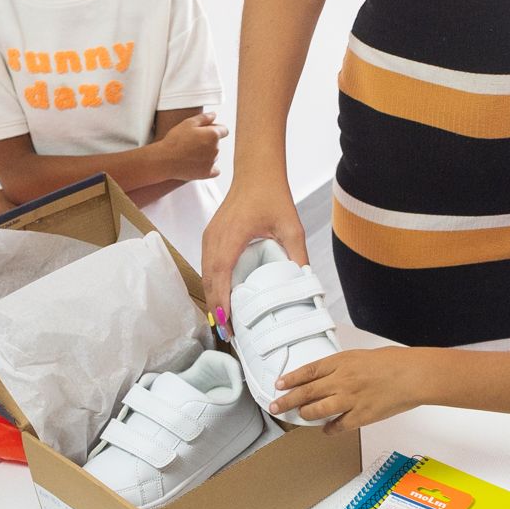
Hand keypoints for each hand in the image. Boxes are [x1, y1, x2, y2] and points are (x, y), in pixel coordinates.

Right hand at [157, 111, 228, 181]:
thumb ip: (204, 118)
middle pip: (217, 143)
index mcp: (213, 135)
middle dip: (208, 141)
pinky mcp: (208, 173)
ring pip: (214, 155)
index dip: (216, 128)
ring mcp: (212, 162)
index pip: (224, 130)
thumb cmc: (175, 140)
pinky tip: (199, 164)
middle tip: (193, 141)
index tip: (207, 130)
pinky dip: (209, 167)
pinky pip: (214, 170)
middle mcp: (216, 149)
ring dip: (207, 153)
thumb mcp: (188, 123)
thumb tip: (214, 115)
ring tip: (191, 152)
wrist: (165, 160)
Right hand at [200, 180, 308, 332]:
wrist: (257, 173)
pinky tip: (222, 300)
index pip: (220, 275)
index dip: (221, 301)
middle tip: (227, 335)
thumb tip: (304, 283)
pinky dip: (212, 285)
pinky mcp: (210, 237)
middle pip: (208, 280)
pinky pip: (206, 266)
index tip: (227, 323)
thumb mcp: (292, 227)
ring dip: (212, 299)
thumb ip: (298, 255)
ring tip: (224, 324)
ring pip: (205, 275)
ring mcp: (209, 237)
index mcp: (231, 236)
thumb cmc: (273, 197)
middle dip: (215, 308)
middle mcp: (214, 238)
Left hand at [268, 347, 425, 431]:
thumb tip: (332, 376)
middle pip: (306, 392)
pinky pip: (338, 426)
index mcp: (342, 362)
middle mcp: (342, 380)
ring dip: (305, 415)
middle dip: (287, 400)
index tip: (280, 385)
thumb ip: (346, 366)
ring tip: (300, 416)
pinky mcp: (360, 416)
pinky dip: (329, 429)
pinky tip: (326, 430)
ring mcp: (350, 399)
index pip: (308, 371)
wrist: (414, 376)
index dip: (291, 379)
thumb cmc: (396, 363)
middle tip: (275, 406)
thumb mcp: (364, 355)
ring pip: (317, 410)